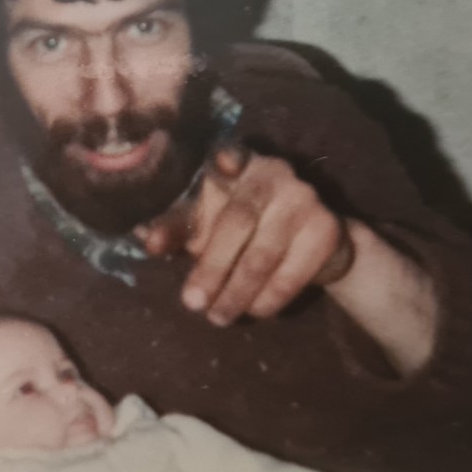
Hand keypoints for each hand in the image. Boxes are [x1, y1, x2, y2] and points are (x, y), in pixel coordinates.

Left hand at [137, 146, 353, 325]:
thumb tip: (146, 239)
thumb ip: (179, 229)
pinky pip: (292, 272)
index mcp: (237, 164)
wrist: (315, 245)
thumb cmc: (246, 231)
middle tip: (192, 303)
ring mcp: (303, 198)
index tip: (222, 163)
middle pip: (238, 220)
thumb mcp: (208, 225)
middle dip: (212, 266)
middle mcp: (272, 172)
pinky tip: (254, 311)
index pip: (228, 155)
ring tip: (217, 317)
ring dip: (237, 292)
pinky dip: (269, 298)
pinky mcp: (325, 228)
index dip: (226, 157)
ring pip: (263, 253)